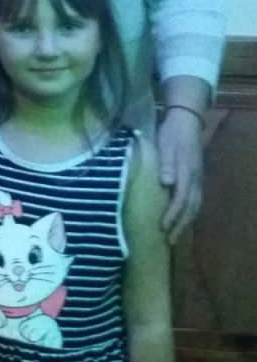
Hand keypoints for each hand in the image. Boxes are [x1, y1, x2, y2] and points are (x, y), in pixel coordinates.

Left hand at [157, 109, 203, 242]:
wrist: (186, 121)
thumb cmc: (171, 133)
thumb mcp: (165, 144)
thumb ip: (166, 163)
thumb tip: (167, 182)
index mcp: (186, 172)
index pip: (180, 199)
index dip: (172, 215)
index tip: (163, 227)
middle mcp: (195, 179)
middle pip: (190, 207)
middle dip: (180, 225)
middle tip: (169, 241)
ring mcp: (198, 179)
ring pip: (195, 206)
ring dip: (186, 222)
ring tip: (175, 235)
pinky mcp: (197, 178)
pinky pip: (196, 200)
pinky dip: (190, 213)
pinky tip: (183, 219)